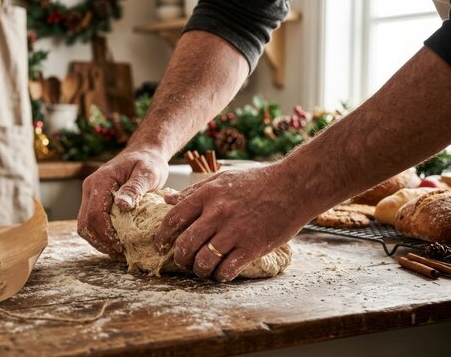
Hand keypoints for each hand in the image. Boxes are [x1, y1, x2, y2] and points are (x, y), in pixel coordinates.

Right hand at [78, 149, 168, 253]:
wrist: (144, 153)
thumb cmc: (148, 162)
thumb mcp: (147, 173)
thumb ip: (135, 188)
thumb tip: (122, 205)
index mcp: (101, 181)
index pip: (95, 214)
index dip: (105, 234)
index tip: (121, 245)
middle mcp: (90, 188)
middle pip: (85, 223)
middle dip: (100, 241)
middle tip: (120, 251)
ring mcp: (90, 195)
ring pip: (84, 225)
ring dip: (98, 240)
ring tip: (118, 249)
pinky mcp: (94, 200)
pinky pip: (91, 222)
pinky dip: (100, 235)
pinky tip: (116, 241)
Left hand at [154, 164, 310, 281]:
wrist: (293, 186)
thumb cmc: (257, 181)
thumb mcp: (221, 179)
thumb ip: (193, 192)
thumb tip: (167, 200)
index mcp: (208, 196)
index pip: (173, 219)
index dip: (162, 236)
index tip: (160, 245)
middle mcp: (217, 214)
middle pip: (185, 245)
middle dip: (179, 258)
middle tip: (183, 261)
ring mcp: (235, 232)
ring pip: (203, 261)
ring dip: (199, 270)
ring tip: (203, 269)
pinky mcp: (252, 247)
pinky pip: (227, 269)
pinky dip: (220, 275)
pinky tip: (222, 272)